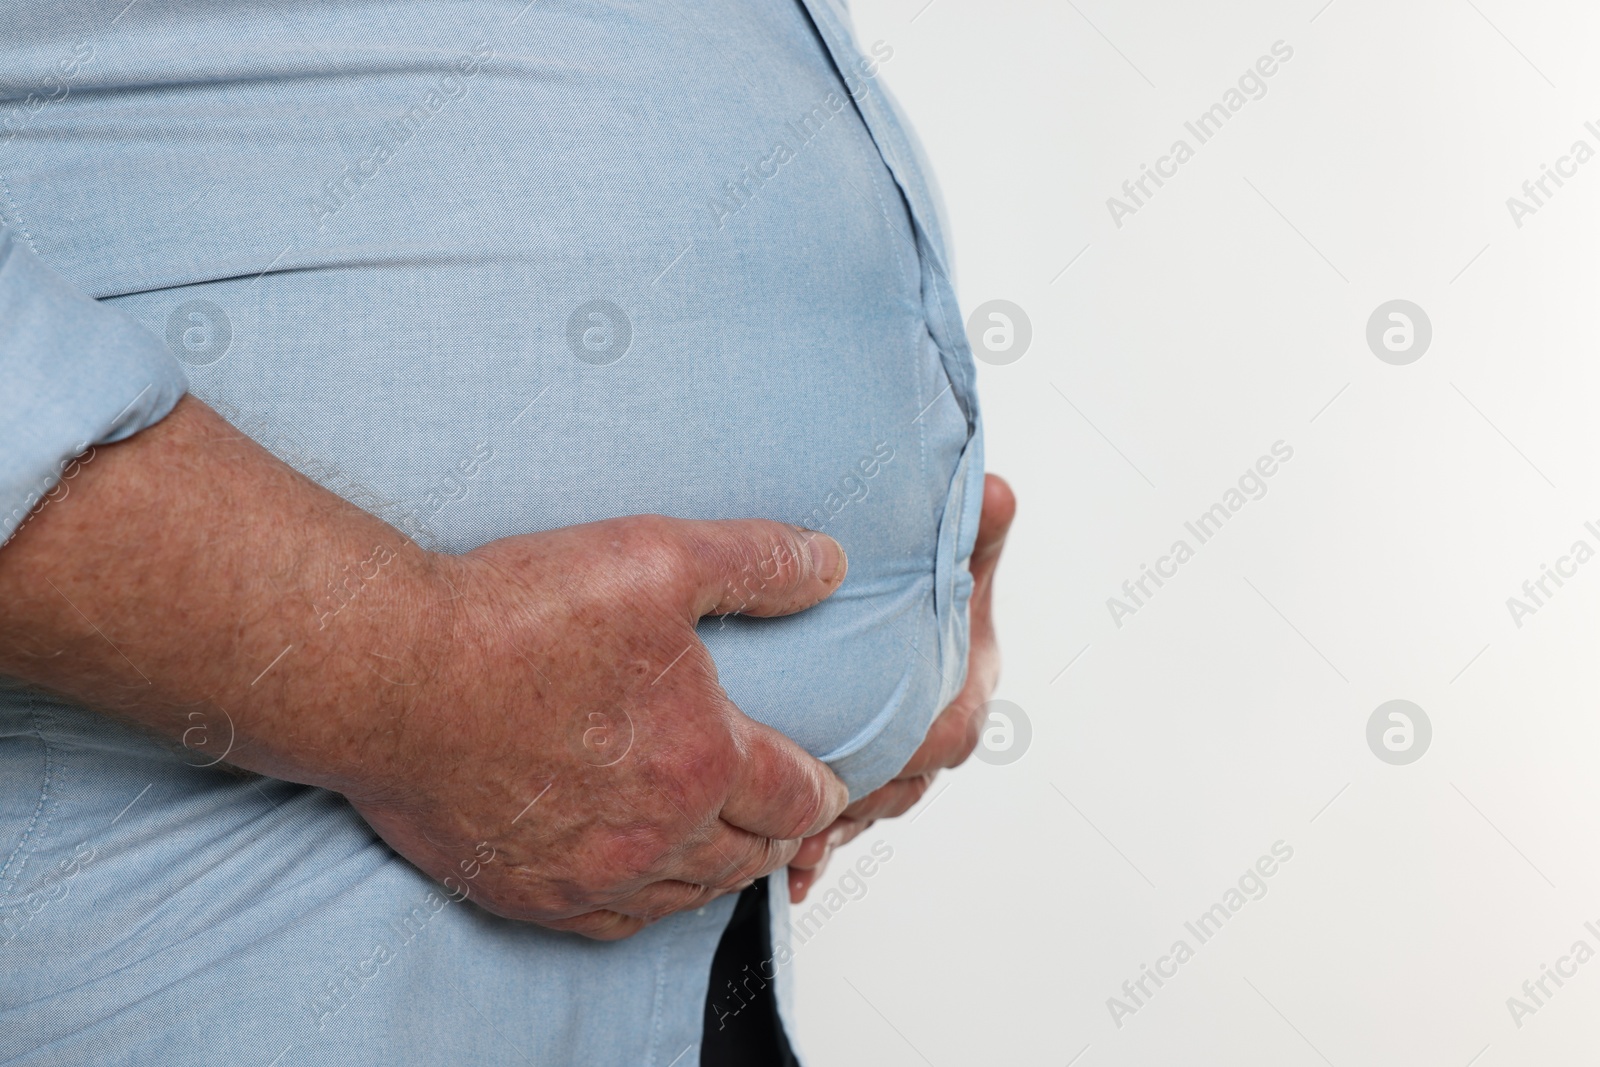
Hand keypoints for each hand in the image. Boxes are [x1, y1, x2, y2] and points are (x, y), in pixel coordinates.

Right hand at [351, 515, 852, 938]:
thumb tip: (831, 562)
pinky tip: (644, 884)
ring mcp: (592, 873)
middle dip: (778, 835)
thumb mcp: (659, 558)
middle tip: (787, 819)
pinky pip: (614, 924)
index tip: (829, 787)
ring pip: (687, 895)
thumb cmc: (514, 618)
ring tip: (728, 847)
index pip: (797, 797)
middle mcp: (658, 833)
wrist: (392, 675)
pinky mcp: (529, 892)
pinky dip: (648, 906)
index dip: (823, 791)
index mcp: (703, 759)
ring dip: (718, 871)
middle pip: (749, 855)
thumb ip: (757, 562)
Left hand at [787, 473, 1014, 902]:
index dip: (919, 740)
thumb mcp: (957, 568)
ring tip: (796, 839)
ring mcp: (891, 776)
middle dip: (864, 791)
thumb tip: (997, 491)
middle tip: (818, 790)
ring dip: (834, 829)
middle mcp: (928, 745)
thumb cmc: (935, 603)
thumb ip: (977, 535)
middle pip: (902, 783)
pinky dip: (815, 858)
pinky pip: (835, 836)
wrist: (899, 629)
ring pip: (866, 814)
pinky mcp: (851, 796)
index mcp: (960, 698)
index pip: (949, 730)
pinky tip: (793, 878)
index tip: (889, 742)